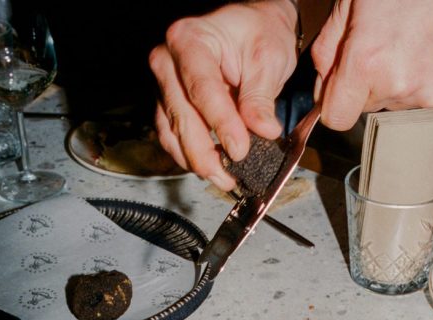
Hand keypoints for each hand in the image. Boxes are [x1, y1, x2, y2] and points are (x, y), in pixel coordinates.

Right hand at [148, 0, 299, 190]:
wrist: (253, 26)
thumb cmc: (259, 34)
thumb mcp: (268, 59)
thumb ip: (261, 97)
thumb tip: (263, 131)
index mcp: (188, 39)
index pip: (202, 88)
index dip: (221, 123)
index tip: (239, 150)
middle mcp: (167, 60)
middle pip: (180, 113)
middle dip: (203, 152)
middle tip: (228, 177)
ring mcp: (163, 83)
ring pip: (170, 129)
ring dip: (194, 160)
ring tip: (223, 180)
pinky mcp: (168, 102)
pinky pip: (171, 133)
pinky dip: (189, 155)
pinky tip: (212, 169)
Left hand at [311, 0, 432, 129]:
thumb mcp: (352, 3)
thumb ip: (327, 48)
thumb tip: (323, 81)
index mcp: (366, 61)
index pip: (336, 117)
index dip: (332, 102)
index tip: (339, 85)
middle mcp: (396, 86)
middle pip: (363, 108)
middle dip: (364, 84)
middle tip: (380, 49)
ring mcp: (424, 95)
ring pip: (390, 104)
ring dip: (390, 84)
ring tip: (405, 48)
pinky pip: (415, 103)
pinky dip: (413, 85)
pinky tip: (422, 56)